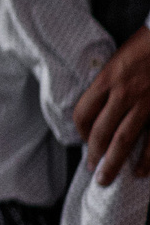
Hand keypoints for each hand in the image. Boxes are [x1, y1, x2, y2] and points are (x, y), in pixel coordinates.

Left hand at [76, 26, 149, 181]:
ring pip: (124, 140)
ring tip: (108, 178)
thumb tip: (99, 107)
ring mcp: (146, 104)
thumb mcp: (118, 60)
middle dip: (95, 155)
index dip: (81, 131)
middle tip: (93, 171)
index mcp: (107, 80)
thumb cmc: (146, 46)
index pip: (83, 112)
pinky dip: (147, 159)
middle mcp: (124, 93)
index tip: (84, 141)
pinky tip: (141, 171)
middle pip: (101, 132)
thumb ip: (107, 83)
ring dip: (114, 162)